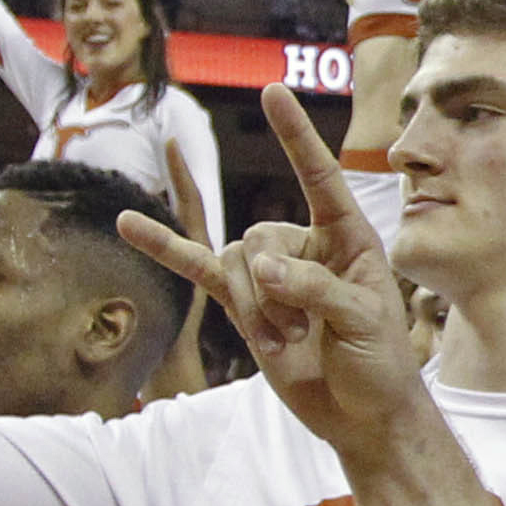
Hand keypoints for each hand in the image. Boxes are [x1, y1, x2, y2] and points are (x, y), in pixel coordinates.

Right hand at [116, 89, 435, 467]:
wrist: (358, 414)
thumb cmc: (378, 362)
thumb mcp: (362, 321)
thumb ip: (314, 288)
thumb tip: (261, 268)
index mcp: (346, 236)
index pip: (319, 176)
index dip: (295, 137)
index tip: (272, 91)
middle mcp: (305, 244)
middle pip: (261, 236)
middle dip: (275, 287)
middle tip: (306, 330)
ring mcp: (268, 273)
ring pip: (234, 263)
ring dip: (254, 309)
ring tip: (287, 341)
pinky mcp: (242, 303)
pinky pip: (197, 269)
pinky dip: (163, 248)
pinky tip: (127, 222)